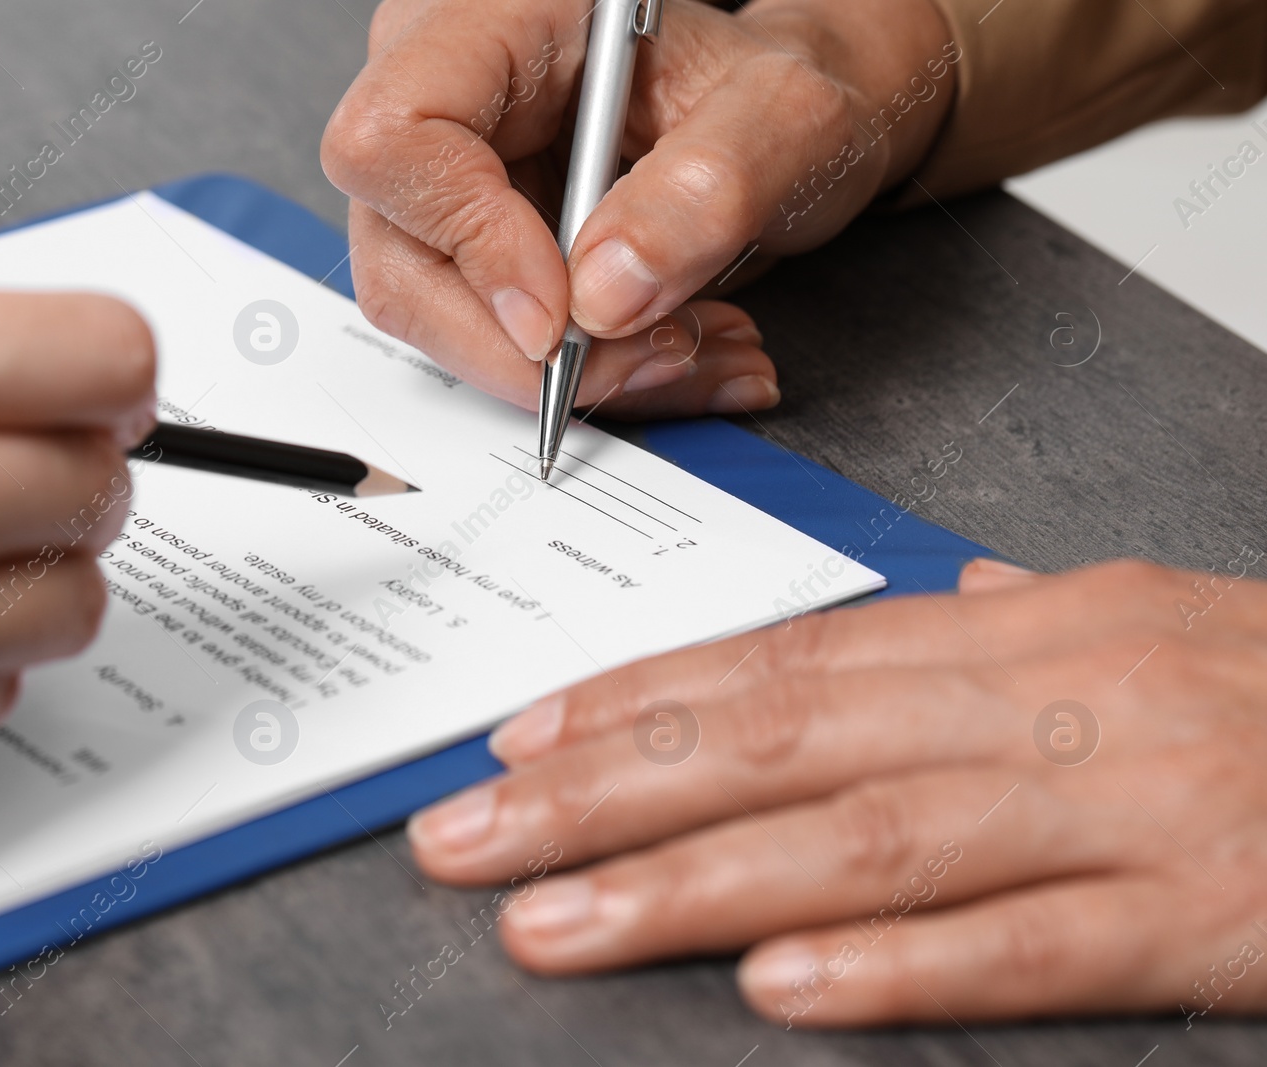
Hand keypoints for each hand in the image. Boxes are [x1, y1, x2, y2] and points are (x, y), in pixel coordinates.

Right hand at [323, 0, 955, 417]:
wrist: (782, 131)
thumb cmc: (773, 96)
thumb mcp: (786, 119)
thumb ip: (710, 188)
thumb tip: (606, 294)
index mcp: (496, 18)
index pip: (399, 136)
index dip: (469, 240)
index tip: (563, 315)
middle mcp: (446, 95)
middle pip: (400, 255)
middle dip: (526, 345)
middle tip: (653, 354)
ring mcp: (446, 180)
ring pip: (433, 318)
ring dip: (562, 372)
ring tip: (683, 351)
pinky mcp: (468, 249)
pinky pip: (482, 341)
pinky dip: (578, 374)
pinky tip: (662, 353)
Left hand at [409, 557, 1266, 1025]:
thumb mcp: (1153, 625)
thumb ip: (1027, 626)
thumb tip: (933, 605)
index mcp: (1026, 628)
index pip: (787, 660)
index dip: (640, 700)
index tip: (520, 738)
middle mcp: (1051, 696)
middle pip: (782, 741)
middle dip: (604, 790)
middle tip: (467, 831)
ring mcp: (1126, 803)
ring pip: (863, 839)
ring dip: (688, 883)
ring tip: (550, 921)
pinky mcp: (1203, 911)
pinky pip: (1023, 941)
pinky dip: (892, 963)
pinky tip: (775, 985)